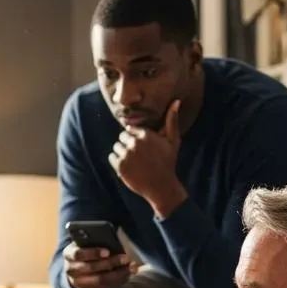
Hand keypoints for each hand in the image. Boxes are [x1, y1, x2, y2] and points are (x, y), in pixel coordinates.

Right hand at [64, 243, 134, 287]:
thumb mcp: (86, 244)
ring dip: (118, 274)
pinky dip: (117, 281)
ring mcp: (78, 283)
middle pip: (91, 268)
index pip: (78, 254)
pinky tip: (127, 275)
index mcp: (69, 254)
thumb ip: (96, 241)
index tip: (108, 251)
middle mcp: (70, 270)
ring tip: (131, 267)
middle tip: (126, 258)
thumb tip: (114, 241)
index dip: (93, 253)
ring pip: (99, 280)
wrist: (77, 269)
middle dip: (111, 262)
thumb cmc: (86, 251)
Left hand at [109, 100, 186, 216]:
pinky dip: (116, 162)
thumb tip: (175, 101)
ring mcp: (126, 155)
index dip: (135, 137)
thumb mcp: (173, 140)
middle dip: (128, 144)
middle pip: (122, 137)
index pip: (130, 129)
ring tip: (133, 161)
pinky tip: (127, 166)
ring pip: (116, 147)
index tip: (142, 146)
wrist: (161, 186)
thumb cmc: (168, 162)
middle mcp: (134, 143)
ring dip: (122, 152)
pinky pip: (111, 157)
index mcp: (145, 135)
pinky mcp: (119, 167)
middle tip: (138, 155)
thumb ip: (172, 120)